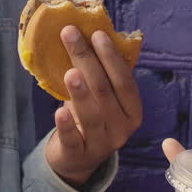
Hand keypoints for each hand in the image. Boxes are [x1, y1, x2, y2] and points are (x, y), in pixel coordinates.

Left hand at [44, 26, 142, 186]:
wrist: (77, 159)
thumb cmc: (90, 118)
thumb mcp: (102, 99)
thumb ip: (101, 76)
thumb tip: (85, 33)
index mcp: (133, 111)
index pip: (125, 81)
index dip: (111, 57)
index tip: (96, 33)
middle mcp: (122, 128)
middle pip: (105, 91)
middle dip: (87, 60)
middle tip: (70, 35)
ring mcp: (102, 144)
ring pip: (92, 115)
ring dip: (81, 92)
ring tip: (70, 72)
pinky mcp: (79, 155)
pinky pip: (73, 139)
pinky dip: (66, 125)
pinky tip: (58, 110)